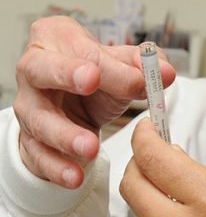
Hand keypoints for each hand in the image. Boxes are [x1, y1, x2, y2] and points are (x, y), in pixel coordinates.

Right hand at [13, 16, 174, 187]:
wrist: (72, 105)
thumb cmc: (95, 79)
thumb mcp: (121, 67)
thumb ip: (144, 66)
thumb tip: (166, 71)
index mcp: (56, 40)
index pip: (82, 48)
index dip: (108, 64)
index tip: (134, 78)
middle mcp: (34, 71)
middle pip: (40, 69)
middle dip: (66, 74)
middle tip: (91, 81)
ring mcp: (28, 108)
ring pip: (39, 120)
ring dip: (65, 135)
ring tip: (90, 147)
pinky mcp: (30, 141)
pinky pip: (39, 156)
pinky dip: (57, 168)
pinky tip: (75, 176)